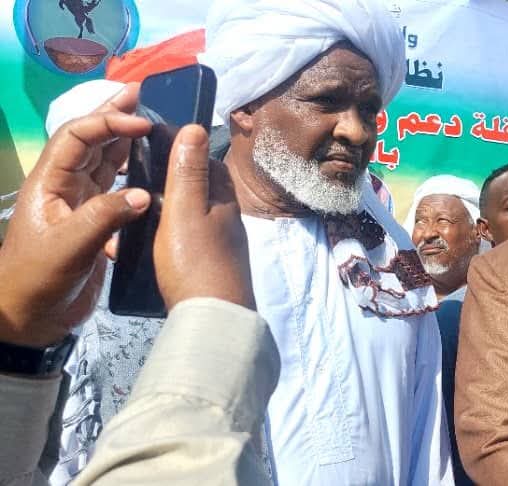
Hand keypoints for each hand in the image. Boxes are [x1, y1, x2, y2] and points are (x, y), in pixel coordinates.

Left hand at [0, 84, 150, 346]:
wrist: (28, 318)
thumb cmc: (37, 279)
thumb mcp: (69, 247)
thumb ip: (106, 217)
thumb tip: (146, 193)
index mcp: (51, 183)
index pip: (78, 137)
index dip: (109, 123)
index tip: (142, 123)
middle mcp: (66, 187)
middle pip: (92, 142)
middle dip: (116, 116)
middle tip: (146, 94)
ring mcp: (81, 205)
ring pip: (107, 163)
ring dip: (128, 143)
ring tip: (154, 125)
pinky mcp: (96, 225)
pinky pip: (119, 191)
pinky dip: (136, 179)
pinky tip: (156, 175)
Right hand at [154, 125, 253, 310]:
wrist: (214, 319)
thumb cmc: (196, 262)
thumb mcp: (185, 211)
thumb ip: (188, 172)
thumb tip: (196, 128)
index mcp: (225, 201)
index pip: (209, 164)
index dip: (185, 152)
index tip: (155, 148)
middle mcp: (229, 221)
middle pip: (204, 190)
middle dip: (178, 181)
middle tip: (142, 181)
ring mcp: (224, 246)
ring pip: (197, 217)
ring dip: (173, 211)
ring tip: (141, 214)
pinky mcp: (214, 269)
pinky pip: (192, 241)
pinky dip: (174, 236)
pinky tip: (155, 245)